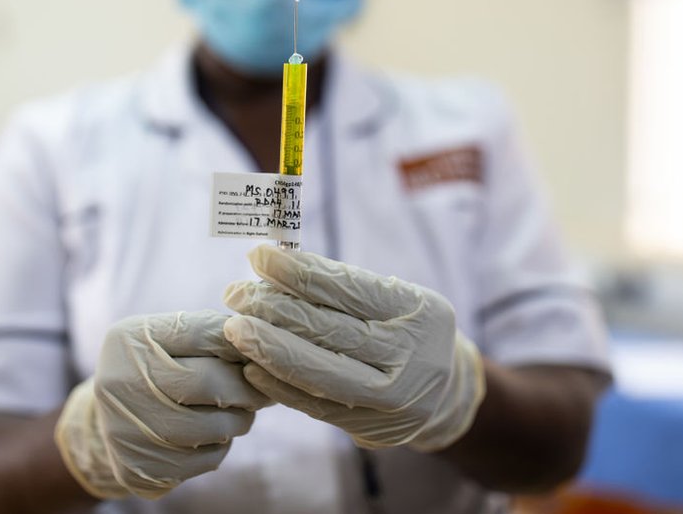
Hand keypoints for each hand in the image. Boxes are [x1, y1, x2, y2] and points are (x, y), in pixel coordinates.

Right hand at [55, 310, 269, 499]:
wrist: (106, 421)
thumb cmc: (152, 368)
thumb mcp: (168, 338)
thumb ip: (210, 333)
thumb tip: (261, 347)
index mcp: (131, 339)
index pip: (203, 333)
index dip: (241, 345)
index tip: (259, 356)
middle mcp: (120, 382)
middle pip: (209, 383)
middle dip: (246, 388)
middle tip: (260, 392)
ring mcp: (126, 428)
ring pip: (214, 427)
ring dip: (239, 419)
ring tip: (239, 412)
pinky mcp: (140, 468)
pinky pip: (206, 460)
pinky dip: (221, 446)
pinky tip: (212, 435)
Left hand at [223, 245, 484, 451]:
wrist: (447, 394)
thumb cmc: (406, 331)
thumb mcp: (394, 300)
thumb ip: (342, 286)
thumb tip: (273, 264)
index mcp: (417, 310)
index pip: (346, 287)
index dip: (297, 271)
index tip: (259, 257)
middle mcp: (408, 354)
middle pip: (328, 329)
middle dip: (273, 308)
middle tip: (236, 294)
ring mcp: (390, 396)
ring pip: (318, 371)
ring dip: (268, 348)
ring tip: (235, 328)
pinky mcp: (370, 427)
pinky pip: (314, 405)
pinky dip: (279, 385)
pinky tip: (251, 367)